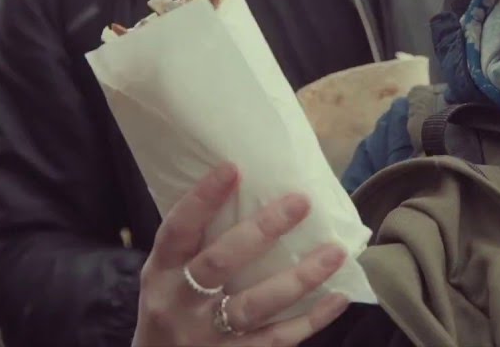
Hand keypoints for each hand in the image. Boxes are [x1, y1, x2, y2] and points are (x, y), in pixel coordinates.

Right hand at [133, 163, 350, 346]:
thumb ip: (196, 243)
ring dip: (299, 277)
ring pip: (255, 305)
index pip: (178, 229)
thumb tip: (248, 192)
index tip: (234, 168)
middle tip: (300, 202)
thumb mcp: (166, 275)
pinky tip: (338, 298)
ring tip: (335, 253)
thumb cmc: (171, 306)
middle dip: (262, 230)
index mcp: (161, 272)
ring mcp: (208, 334)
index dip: (202, 198)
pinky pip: (277, 339)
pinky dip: (311, 320)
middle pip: (220, 263)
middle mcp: (180, 303)